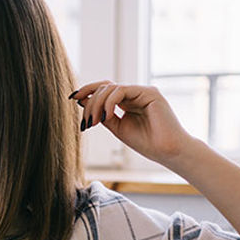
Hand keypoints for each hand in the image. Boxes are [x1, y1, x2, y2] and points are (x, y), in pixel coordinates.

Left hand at [71, 81, 197, 166]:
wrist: (167, 151)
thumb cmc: (146, 142)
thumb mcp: (117, 127)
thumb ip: (102, 114)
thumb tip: (82, 101)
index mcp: (128, 101)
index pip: (104, 90)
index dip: (87, 92)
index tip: (72, 98)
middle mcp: (135, 93)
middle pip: (104, 87)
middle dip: (90, 102)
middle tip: (86, 122)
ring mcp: (143, 91)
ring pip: (110, 88)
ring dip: (97, 104)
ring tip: (94, 122)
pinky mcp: (150, 92)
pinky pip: (121, 90)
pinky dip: (109, 102)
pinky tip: (106, 116)